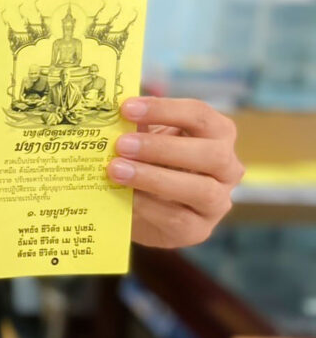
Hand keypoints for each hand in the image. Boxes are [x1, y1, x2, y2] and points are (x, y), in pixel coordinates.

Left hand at [107, 97, 243, 247]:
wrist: (143, 211)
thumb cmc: (149, 164)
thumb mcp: (144, 142)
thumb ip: (136, 128)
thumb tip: (111, 112)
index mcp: (217, 134)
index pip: (200, 115)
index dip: (164, 109)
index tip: (126, 108)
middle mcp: (227, 167)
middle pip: (209, 153)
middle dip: (161, 147)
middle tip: (121, 144)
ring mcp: (218, 201)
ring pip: (200, 189)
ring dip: (154, 177)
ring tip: (117, 170)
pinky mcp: (199, 230)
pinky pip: (179, 218)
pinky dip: (149, 205)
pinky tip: (126, 197)